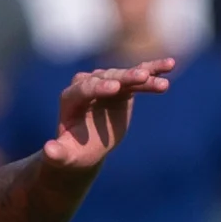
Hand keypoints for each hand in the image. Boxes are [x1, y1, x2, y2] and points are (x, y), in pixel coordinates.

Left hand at [42, 59, 173, 171]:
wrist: (85, 148)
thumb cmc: (72, 153)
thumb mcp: (64, 156)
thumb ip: (56, 154)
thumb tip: (50, 150)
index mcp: (71, 98)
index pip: (85, 88)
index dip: (99, 87)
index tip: (114, 88)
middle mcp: (88, 85)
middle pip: (107, 77)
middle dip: (124, 78)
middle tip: (141, 77)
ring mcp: (106, 82)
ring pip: (126, 76)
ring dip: (144, 77)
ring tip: (163, 84)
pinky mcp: (123, 85)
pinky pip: (139, 76)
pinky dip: (154, 71)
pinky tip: (170, 65)